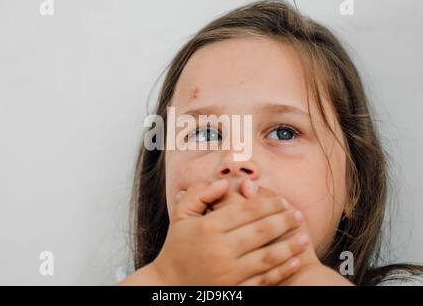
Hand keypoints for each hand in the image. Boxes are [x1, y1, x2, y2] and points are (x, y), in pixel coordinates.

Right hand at [149, 179, 306, 284]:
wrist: (168, 285)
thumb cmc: (176, 247)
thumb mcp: (180, 215)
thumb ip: (199, 194)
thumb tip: (224, 182)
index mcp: (208, 227)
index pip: (247, 210)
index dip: (269, 203)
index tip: (283, 200)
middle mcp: (219, 249)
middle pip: (261, 231)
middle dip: (284, 221)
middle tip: (298, 215)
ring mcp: (228, 272)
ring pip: (267, 256)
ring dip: (289, 245)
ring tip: (304, 236)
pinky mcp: (233, 290)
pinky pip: (263, 279)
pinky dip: (281, 270)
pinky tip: (294, 261)